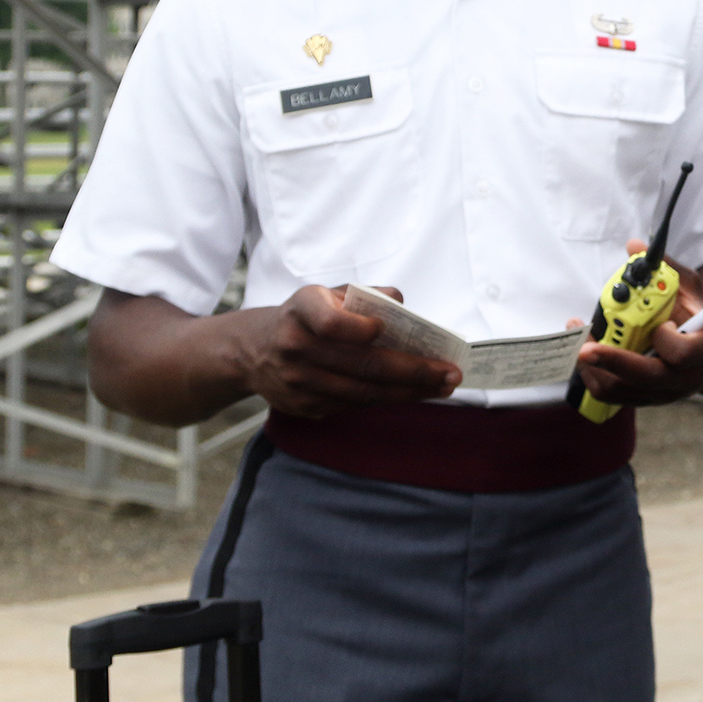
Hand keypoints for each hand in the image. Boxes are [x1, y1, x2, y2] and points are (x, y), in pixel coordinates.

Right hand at [230, 284, 459, 417]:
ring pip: (362, 393)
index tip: (385, 331)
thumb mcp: (326, 295)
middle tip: (450, 373)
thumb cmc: (305, 317)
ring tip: (442, 387)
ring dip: (408, 393)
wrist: (252, 351)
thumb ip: (365, 296)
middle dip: (414, 372)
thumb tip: (400, 302)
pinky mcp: (303, 407)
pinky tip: (412, 394)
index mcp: (302, 311)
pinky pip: (353, 406)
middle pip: (362, 365)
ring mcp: (298, 382)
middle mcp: (296, 347)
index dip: (359, 329)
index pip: (330, 323)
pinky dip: (386, 400)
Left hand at [573, 243, 702, 406]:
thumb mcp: (690, 290)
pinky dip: (593, 375)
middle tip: (585, 347)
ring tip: (579, 343)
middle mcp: (682, 378)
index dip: (666, 339)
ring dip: (595, 368)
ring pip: (622, 390)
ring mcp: (661, 393)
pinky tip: (585, 354)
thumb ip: (664, 269)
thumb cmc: (697, 320)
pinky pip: (611, 394)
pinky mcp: (643, 398)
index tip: (660, 323)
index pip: (683, 353)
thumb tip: (635, 246)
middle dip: (613, 361)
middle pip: (645, 377)